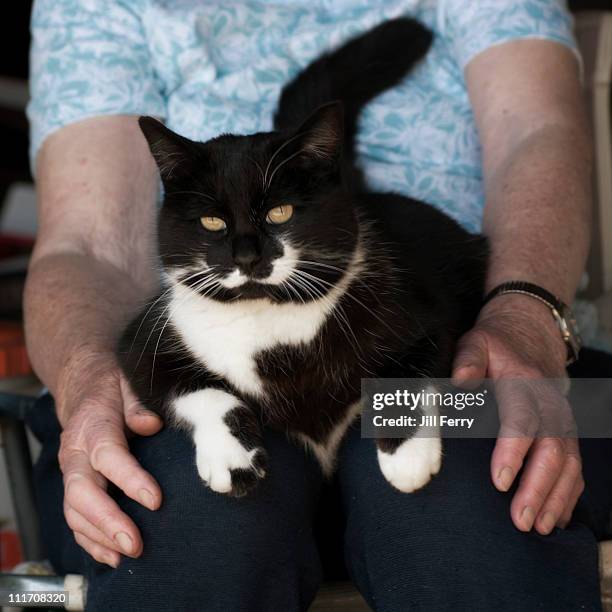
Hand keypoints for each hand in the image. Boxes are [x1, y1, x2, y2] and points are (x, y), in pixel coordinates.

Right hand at [56, 353, 162, 566]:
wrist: (82, 386)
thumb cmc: (112, 385)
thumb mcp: (128, 382)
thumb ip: (138, 402)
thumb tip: (152, 424)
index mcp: (92, 426)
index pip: (108, 456)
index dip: (129, 480)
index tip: (155, 500)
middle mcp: (76, 452)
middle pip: (83, 493)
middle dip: (108, 521)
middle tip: (136, 544)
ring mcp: (72, 471)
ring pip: (74, 511)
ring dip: (99, 537)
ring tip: (127, 556)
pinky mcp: (75, 484)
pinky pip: (75, 518)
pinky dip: (90, 540)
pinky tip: (111, 556)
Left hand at [452, 294, 583, 534]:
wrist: (528, 339)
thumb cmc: (494, 347)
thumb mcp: (476, 343)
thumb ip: (467, 359)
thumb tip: (460, 381)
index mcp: (524, 384)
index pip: (522, 419)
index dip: (513, 451)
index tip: (499, 480)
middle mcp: (550, 406)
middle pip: (552, 449)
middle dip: (537, 487)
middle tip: (519, 520)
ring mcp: (563, 422)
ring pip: (569, 464)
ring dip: (556, 498)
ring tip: (538, 528)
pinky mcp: (567, 435)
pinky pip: (576, 468)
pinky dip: (568, 495)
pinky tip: (554, 519)